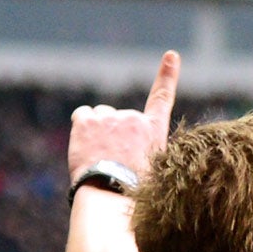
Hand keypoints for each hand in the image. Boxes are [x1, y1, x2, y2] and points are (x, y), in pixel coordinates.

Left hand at [68, 50, 178, 183]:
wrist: (110, 195)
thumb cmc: (131, 193)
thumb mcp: (152, 171)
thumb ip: (141, 151)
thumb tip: (124, 153)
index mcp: (153, 131)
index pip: (162, 98)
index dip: (167, 75)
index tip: (171, 55)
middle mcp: (133, 118)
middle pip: (119, 117)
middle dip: (114, 134)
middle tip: (113, 161)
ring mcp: (109, 117)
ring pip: (99, 117)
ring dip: (97, 132)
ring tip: (100, 158)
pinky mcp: (87, 119)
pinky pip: (82, 115)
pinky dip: (81, 129)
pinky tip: (86, 148)